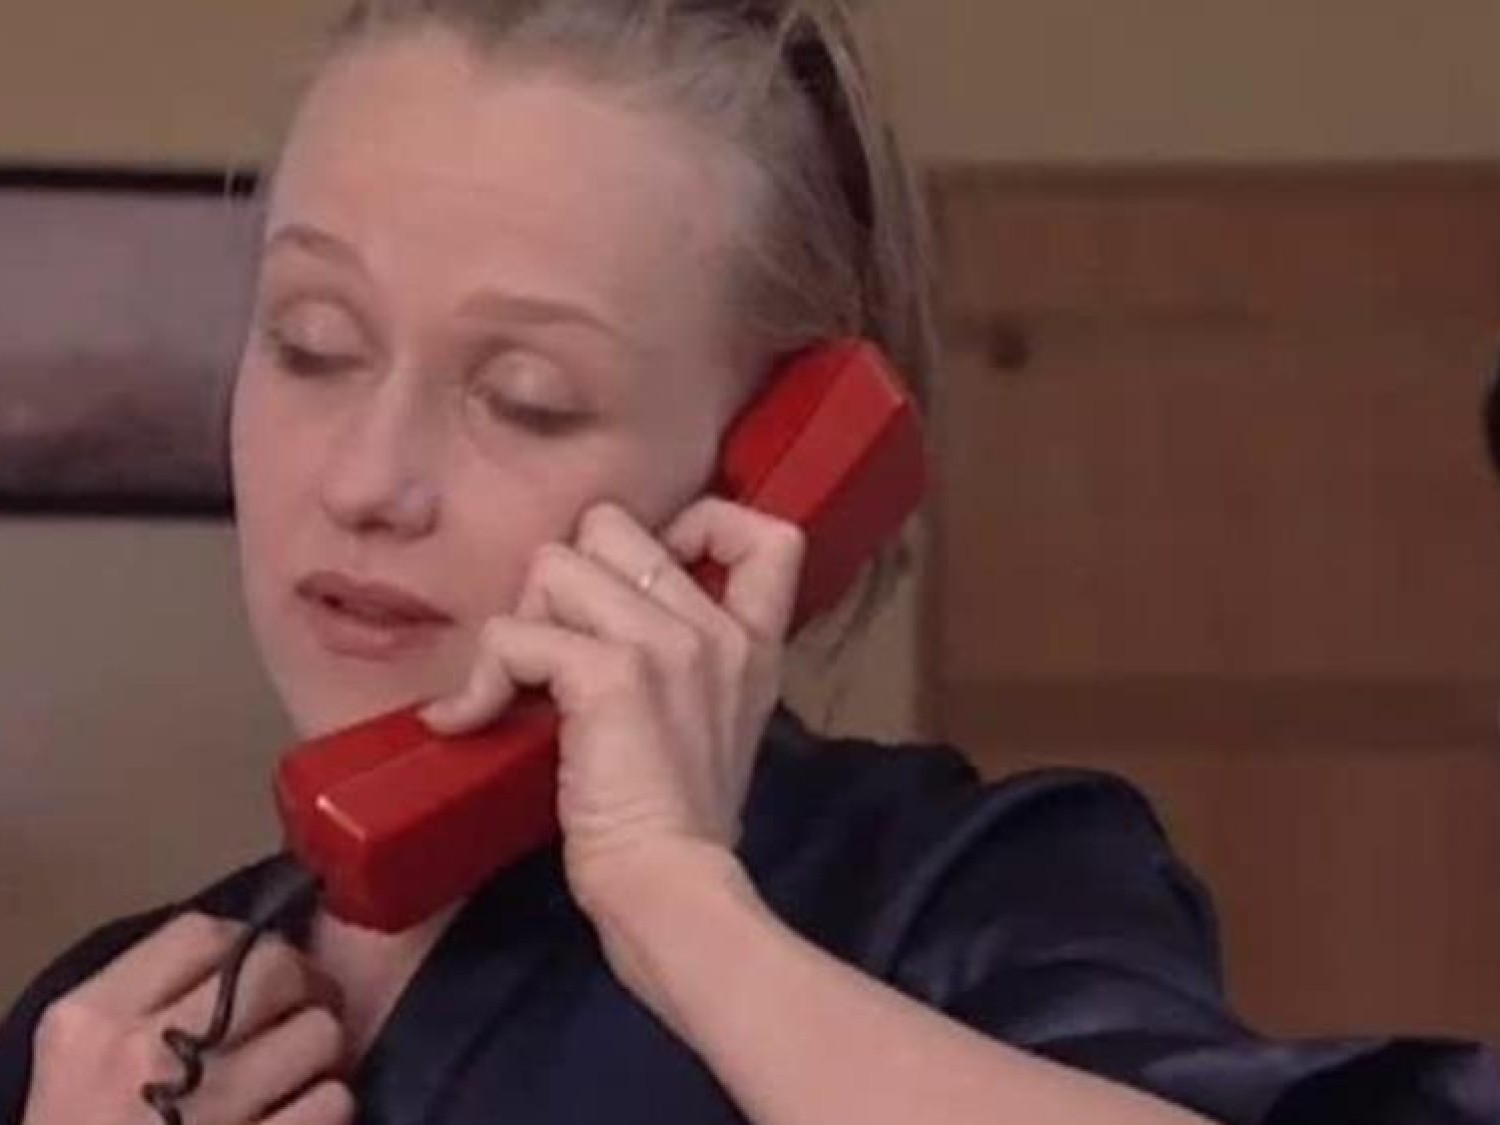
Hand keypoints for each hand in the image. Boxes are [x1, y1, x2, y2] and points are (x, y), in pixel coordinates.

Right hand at [22, 913, 352, 1124]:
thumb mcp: (77, 1057)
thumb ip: (144, 997)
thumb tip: (241, 949)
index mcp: (94, 1019)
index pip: (204, 934)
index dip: (250, 944)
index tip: (262, 970)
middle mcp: (149, 1054)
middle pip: (276, 970)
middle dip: (302, 987)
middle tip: (299, 1011)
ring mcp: (207, 1111)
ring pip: (320, 1034)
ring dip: (318, 1053)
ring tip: (295, 1072)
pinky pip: (332, 1103)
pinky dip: (326, 1107)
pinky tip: (298, 1117)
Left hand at [420, 499, 802, 919]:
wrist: (671, 890)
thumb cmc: (680, 826)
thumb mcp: (715, 725)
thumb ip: (688, 662)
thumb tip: (596, 623)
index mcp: (750, 641)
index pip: (762, 531)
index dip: (693, 522)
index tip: (641, 577)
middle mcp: (714, 628)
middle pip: (610, 527)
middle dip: (563, 581)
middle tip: (554, 653)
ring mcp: (667, 644)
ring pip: (554, 566)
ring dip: (520, 626)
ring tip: (520, 689)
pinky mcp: (612, 674)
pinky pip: (515, 634)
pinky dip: (479, 680)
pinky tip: (467, 720)